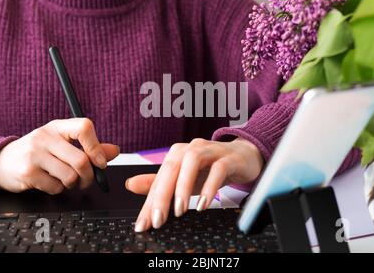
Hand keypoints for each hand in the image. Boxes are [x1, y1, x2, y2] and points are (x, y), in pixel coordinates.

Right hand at [0, 118, 119, 193]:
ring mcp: (34, 154)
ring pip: (70, 176)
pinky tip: (50, 182)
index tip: (100, 162)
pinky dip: (58, 190)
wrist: (1, 162)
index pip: (84, 127)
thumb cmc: (37, 152)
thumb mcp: (62, 143)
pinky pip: (56, 187)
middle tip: (86, 180)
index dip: (97, 146)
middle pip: (81, 160)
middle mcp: (45, 137)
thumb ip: (90, 147)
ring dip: (73, 184)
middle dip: (89, 176)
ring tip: (66, 181)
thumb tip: (114, 151)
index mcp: (57, 127)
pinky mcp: (27, 173)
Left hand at [126, 137, 263, 231]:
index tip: (143, 224)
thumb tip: (131, 184)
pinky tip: (204, 204)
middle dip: (162, 196)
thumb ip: (158, 183)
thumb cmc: (211, 168)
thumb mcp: (183, 178)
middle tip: (158, 220)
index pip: (159, 179)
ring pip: (192, 162)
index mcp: (176, 154)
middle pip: (171, 168)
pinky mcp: (228, 157)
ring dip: (183, 187)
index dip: (149, 202)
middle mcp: (190, 149)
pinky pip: (218, 169)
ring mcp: (210, 151)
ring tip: (180, 210)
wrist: (243, 157)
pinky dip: (210, 186)